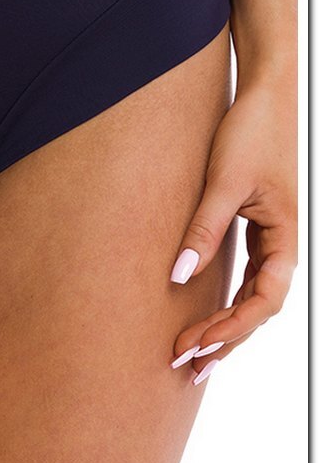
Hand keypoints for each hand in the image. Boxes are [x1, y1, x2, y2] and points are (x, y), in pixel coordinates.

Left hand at [167, 72, 297, 381]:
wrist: (265, 96)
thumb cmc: (250, 133)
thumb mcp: (223, 182)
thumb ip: (203, 229)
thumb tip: (177, 276)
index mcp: (285, 237)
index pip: (264, 301)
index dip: (231, 328)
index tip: (196, 346)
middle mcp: (282, 244)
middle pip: (257, 308)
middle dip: (224, 339)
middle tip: (185, 366)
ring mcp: (271, 239)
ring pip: (251, 297)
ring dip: (224, 326)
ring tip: (192, 356)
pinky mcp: (255, 229)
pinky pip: (245, 278)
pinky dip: (226, 302)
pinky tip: (204, 319)